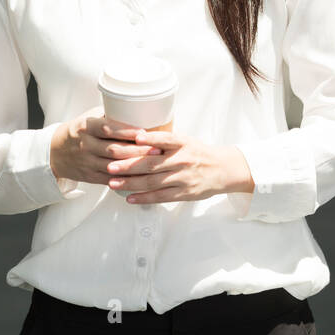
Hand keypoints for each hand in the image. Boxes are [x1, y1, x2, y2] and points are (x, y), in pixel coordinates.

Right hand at [50, 110, 164, 185]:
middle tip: (156, 150)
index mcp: (85, 127)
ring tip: (152, 164)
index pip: (107, 129)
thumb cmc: (79, 132)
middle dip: (137, 150)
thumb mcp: (88, 119)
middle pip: (114, 150)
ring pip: (113, 166)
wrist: (55, 152)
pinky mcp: (89, 176)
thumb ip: (108, 117)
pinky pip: (110, 179)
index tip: (144, 132)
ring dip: (134, 166)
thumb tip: (138, 112)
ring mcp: (87, 162)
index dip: (126, 132)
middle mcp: (85, 145)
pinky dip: (125, 178)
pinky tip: (140, 177)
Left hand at [103, 127, 248, 203]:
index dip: (151, 138)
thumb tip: (135, 138)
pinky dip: (144, 198)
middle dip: (129, 166)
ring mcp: (183, 178)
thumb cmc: (198, 152)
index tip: (135, 137)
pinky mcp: (184, 193)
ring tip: (113, 183)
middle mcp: (183, 160)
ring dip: (131, 183)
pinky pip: (160, 197)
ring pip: (153, 182)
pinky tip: (130, 198)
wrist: (223, 169)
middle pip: (152, 164)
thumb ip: (164, 141)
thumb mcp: (185, 141)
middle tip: (110, 167)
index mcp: (183, 143)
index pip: (166, 139)